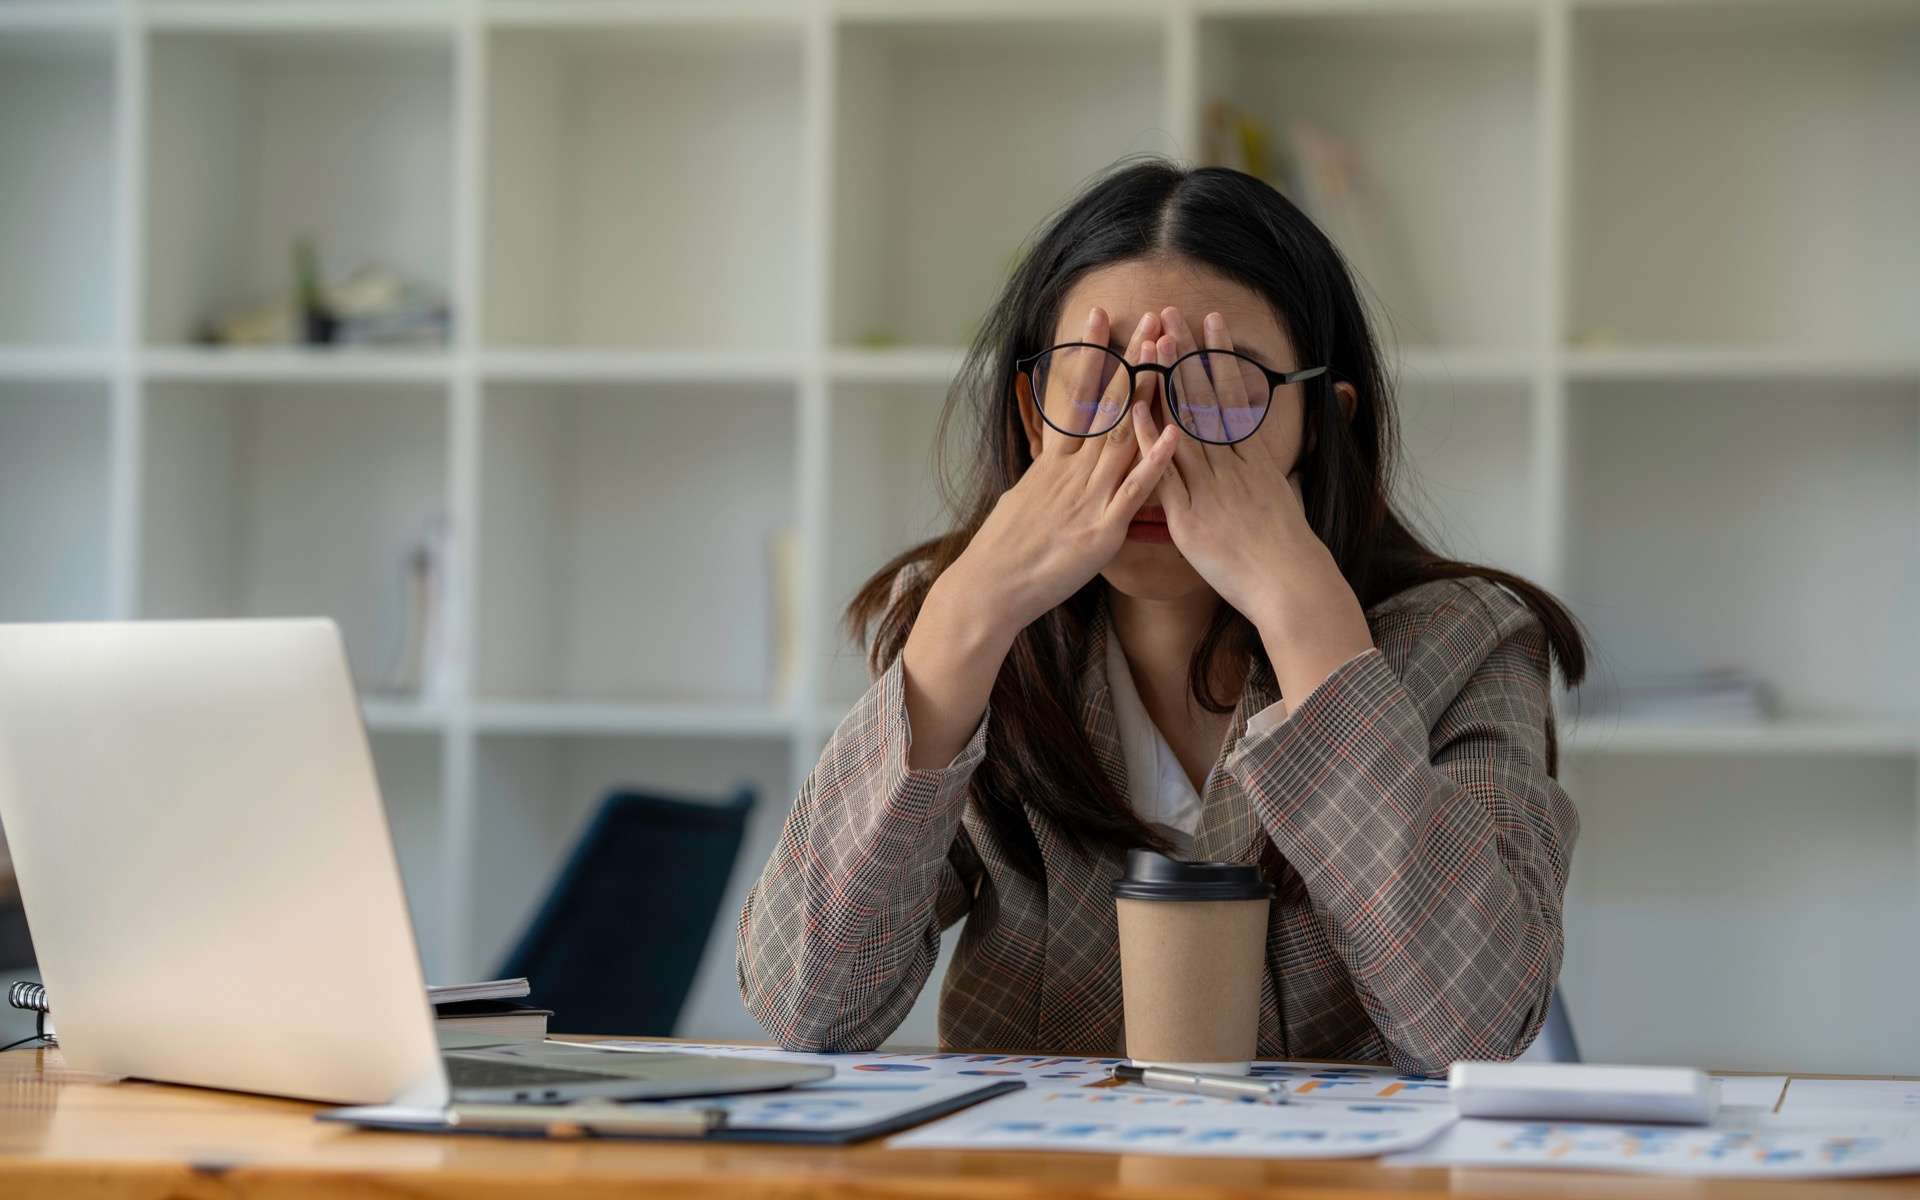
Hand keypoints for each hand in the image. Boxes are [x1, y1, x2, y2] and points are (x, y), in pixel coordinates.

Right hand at [946, 306, 1178, 637]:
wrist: (989, 589)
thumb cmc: (1005, 551)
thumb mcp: (1023, 500)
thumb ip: (1046, 477)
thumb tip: (1050, 463)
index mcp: (1054, 463)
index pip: (1076, 396)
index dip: (1090, 354)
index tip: (1100, 316)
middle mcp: (1072, 471)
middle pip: (1108, 405)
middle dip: (1131, 359)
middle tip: (1150, 318)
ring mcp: (1088, 497)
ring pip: (1124, 436)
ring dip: (1149, 394)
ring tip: (1168, 354)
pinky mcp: (1102, 530)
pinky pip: (1134, 491)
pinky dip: (1154, 462)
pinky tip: (1174, 433)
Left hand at [1147, 306, 1372, 707]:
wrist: (1291, 586)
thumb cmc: (1288, 553)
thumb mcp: (1282, 501)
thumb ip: (1266, 475)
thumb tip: (1262, 458)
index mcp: (1253, 459)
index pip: (1232, 396)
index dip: (1218, 357)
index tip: (1209, 323)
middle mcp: (1231, 465)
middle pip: (1205, 398)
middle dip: (1187, 354)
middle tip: (1171, 313)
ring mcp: (1210, 487)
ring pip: (1184, 423)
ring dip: (1167, 381)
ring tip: (1152, 342)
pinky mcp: (1190, 515)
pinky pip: (1165, 471)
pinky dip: (1150, 439)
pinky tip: (1134, 409)